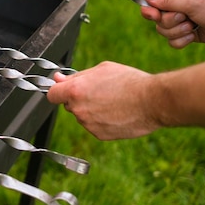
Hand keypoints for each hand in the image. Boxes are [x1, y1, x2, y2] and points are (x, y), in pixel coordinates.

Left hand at [47, 62, 161, 139]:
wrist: (153, 101)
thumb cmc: (129, 81)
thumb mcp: (101, 69)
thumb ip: (76, 76)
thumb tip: (58, 79)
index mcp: (75, 91)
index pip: (51, 94)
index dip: (58, 91)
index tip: (64, 89)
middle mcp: (78, 109)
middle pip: (69, 105)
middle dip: (79, 99)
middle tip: (99, 92)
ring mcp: (88, 124)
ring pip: (83, 116)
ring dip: (91, 110)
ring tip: (113, 101)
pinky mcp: (99, 135)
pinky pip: (94, 126)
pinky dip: (102, 121)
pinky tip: (117, 113)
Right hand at [141, 0, 204, 47]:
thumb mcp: (192, 2)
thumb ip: (168, 0)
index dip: (149, 8)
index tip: (154, 15)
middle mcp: (177, 5)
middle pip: (156, 18)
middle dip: (169, 22)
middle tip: (185, 18)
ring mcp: (181, 20)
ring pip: (163, 30)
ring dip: (177, 32)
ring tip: (193, 27)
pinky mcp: (186, 34)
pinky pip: (172, 41)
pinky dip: (182, 41)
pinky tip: (194, 35)